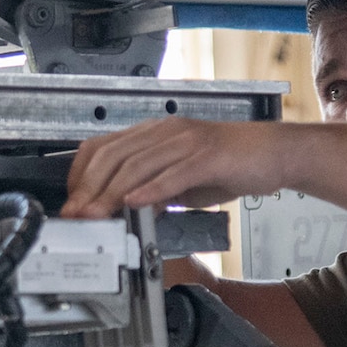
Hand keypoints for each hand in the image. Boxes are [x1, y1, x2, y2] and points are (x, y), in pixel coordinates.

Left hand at [62, 118, 288, 218]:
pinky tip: (135, 203)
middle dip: (89, 188)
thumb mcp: (181, 180)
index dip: (81, 175)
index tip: (73, 202)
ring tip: (97, 214)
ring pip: (138, 165)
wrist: (274, 154)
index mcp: (154, 133)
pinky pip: (173, 173)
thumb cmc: (229, 164)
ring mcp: (186, 142)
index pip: (103, 147)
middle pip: (114, 156)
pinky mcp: (208, 156)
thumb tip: (125, 210)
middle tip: (77, 215)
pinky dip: (151, 189)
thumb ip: (153, 191)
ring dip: (112, 193)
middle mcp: (166, 131)